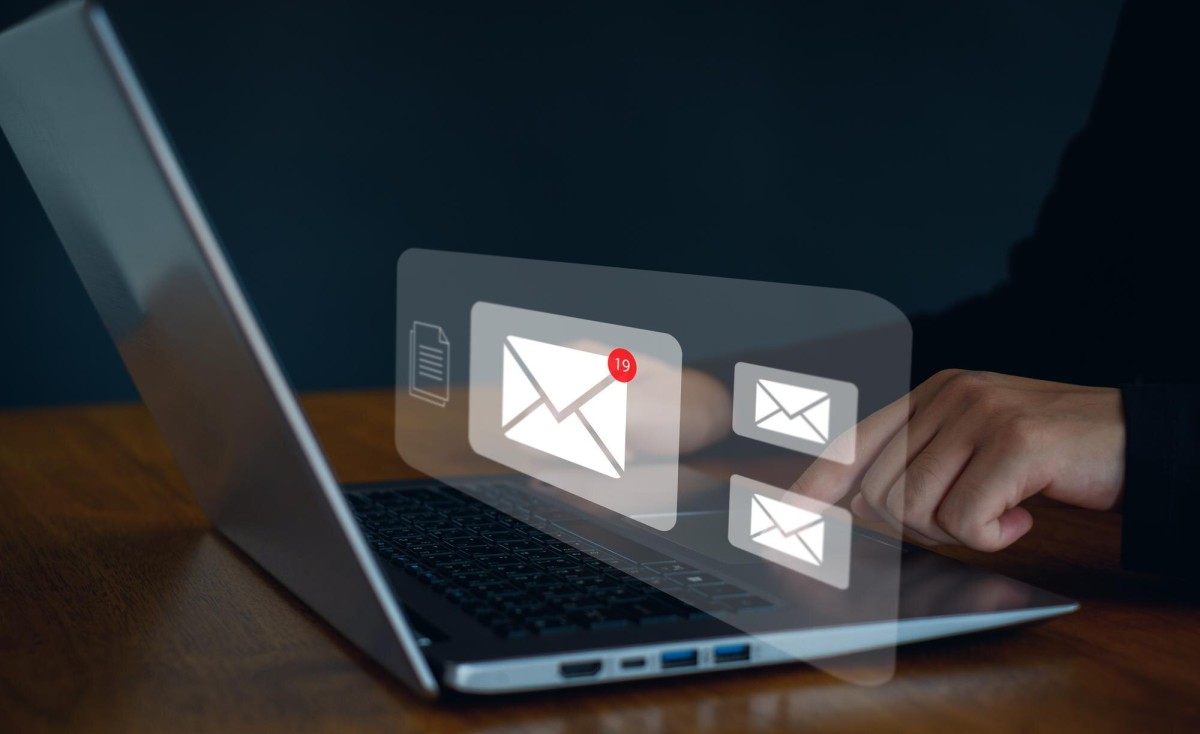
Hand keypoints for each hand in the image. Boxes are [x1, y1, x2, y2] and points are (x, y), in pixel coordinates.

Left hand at [791, 370, 1125, 550]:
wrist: (1135, 440)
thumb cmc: (1051, 455)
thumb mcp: (977, 447)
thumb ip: (923, 462)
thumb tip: (861, 506)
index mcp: (932, 394)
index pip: (854, 441)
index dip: (815, 483)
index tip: (783, 516)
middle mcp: (948, 395)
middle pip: (880, 491)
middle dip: (913, 525)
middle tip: (968, 516)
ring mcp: (979, 415)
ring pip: (916, 509)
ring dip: (957, 530)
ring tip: (1001, 509)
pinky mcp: (1014, 444)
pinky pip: (966, 521)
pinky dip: (994, 534)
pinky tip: (1025, 512)